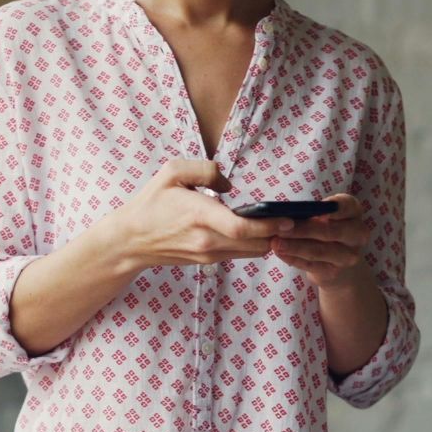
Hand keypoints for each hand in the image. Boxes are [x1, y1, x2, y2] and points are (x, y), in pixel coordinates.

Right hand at [109, 160, 293, 269]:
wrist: (131, 240)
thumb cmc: (151, 202)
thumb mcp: (172, 172)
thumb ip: (205, 170)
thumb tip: (229, 186)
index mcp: (199, 216)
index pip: (241, 228)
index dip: (269, 226)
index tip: (288, 219)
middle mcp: (207, 240)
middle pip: (254, 244)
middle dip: (279, 234)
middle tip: (300, 220)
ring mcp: (208, 254)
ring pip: (251, 252)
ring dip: (269, 240)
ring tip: (287, 224)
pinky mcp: (208, 261)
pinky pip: (239, 254)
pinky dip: (254, 244)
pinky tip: (263, 231)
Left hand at [269, 193, 371, 288]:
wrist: (341, 265)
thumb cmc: (327, 229)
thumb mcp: (326, 217)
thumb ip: (312, 212)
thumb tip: (285, 213)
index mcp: (354, 212)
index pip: (348, 206)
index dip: (334, 207)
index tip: (316, 208)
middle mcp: (357, 234)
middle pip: (330, 231)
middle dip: (303, 229)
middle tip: (280, 228)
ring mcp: (348, 256)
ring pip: (319, 250)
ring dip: (294, 246)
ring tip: (275, 242)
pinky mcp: (334, 272)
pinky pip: (311, 265)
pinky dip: (293, 259)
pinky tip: (280, 253)